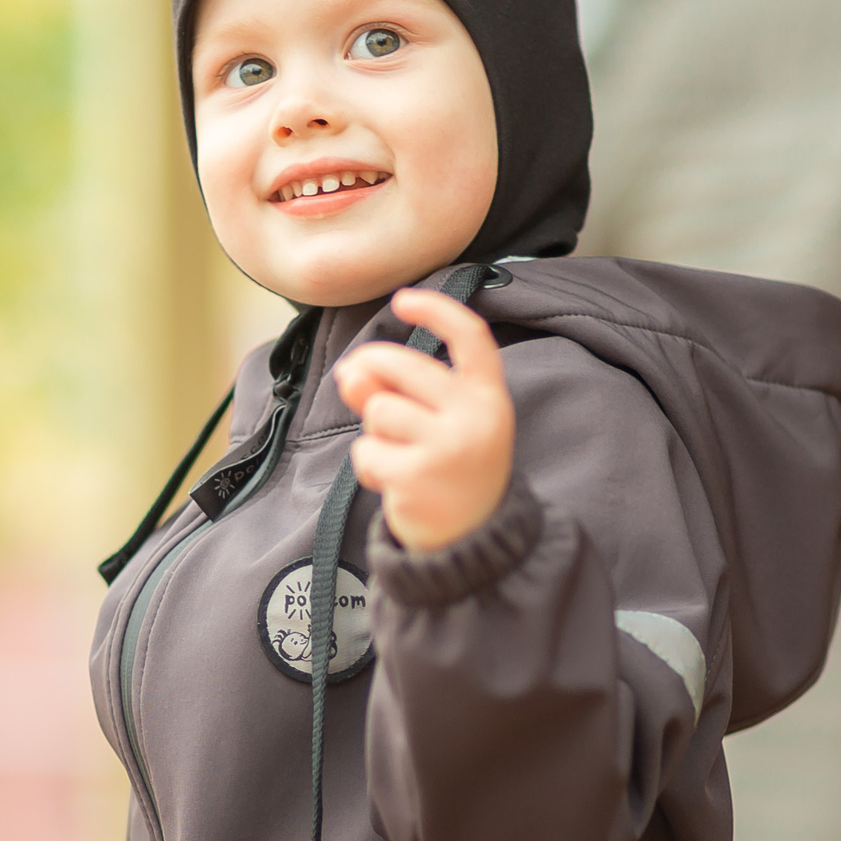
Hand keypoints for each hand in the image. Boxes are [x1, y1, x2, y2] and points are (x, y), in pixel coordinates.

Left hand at [334, 288, 514, 553]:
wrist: (470, 540)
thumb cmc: (451, 470)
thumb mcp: (438, 423)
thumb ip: (397, 391)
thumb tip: (351, 372)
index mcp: (488, 396)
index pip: (470, 337)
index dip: (437, 310)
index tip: (403, 300)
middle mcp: (475, 416)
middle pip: (400, 365)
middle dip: (370, 372)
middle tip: (360, 387)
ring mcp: (448, 446)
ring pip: (379, 409)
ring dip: (375, 432)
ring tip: (399, 456)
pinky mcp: (417, 476)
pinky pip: (366, 450)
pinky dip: (369, 465)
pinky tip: (392, 480)